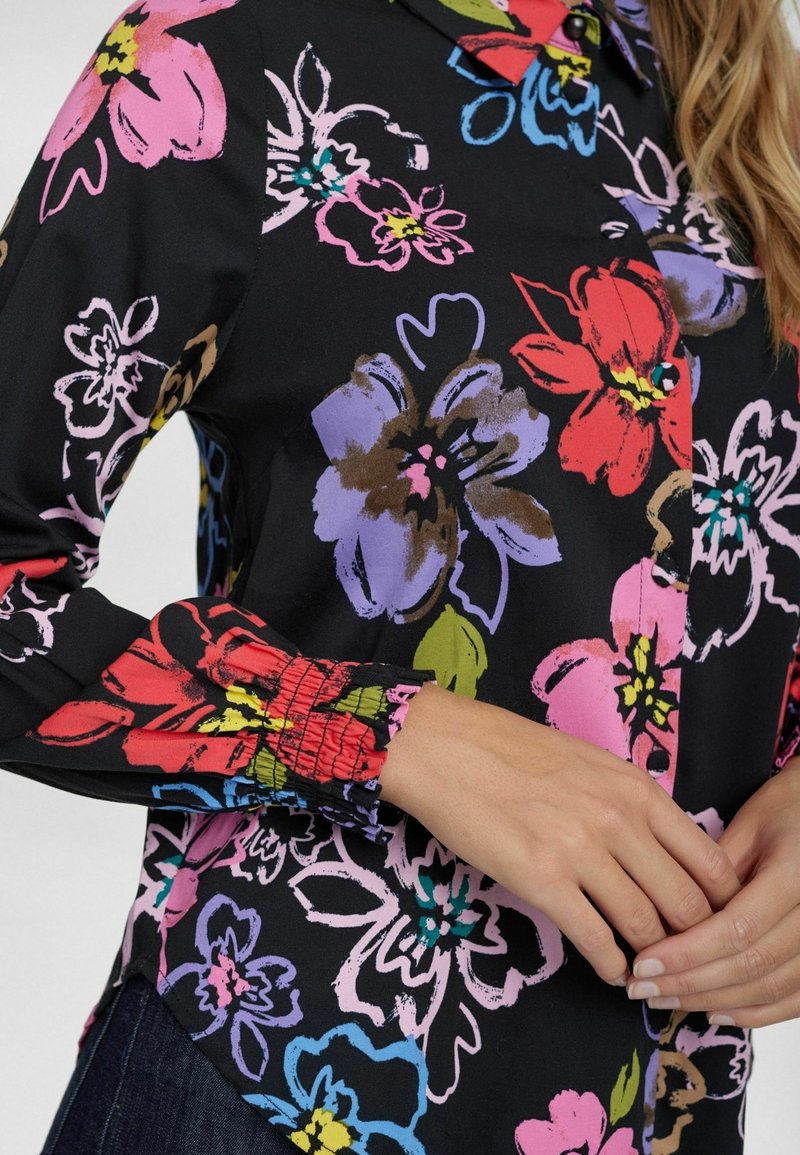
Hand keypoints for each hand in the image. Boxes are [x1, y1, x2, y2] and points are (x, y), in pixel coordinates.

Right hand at [379, 680, 741, 987]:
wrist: (445, 748)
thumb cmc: (511, 751)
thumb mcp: (590, 763)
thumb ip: (630, 803)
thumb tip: (660, 853)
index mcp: (636, 788)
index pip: (708, 861)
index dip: (718, 903)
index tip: (708, 922)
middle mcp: (619, 819)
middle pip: (686, 903)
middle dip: (690, 939)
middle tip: (679, 954)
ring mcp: (581, 850)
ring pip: (644, 925)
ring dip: (651, 957)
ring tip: (646, 968)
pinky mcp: (541, 879)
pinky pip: (596, 940)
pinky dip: (611, 964)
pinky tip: (611, 969)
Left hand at [626, 757, 799, 1026]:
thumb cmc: (787, 809)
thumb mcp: (747, 826)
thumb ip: (711, 872)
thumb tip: (663, 915)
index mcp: (794, 874)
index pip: (736, 929)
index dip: (687, 953)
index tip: (643, 964)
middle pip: (749, 964)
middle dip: (689, 982)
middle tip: (640, 989)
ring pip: (769, 987)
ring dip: (713, 1000)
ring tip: (665, 1000)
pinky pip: (795, 998)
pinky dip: (754, 1012)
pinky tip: (714, 1011)